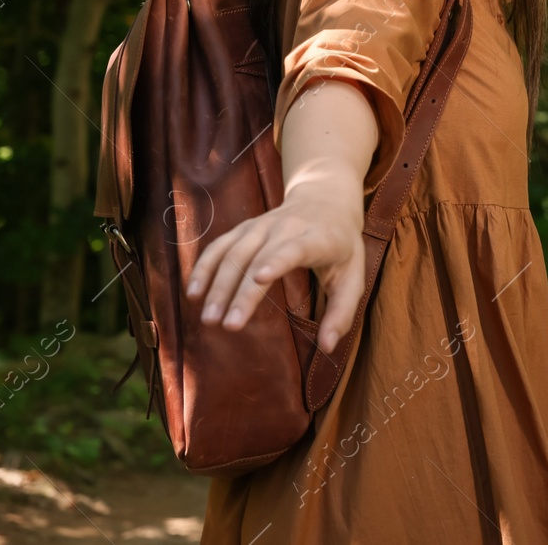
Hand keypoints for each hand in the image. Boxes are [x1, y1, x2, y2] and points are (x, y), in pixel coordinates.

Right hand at [185, 76, 377, 353]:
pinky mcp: (245, 227)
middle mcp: (286, 228)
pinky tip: (193, 293)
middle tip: (227, 325)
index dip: (277, 261)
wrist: (325, 199)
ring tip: (208, 318)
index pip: (295, 248)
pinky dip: (204, 267)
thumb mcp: (354, 277)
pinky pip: (219, 245)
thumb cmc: (342, 247)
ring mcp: (262, 225)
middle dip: (240, 292)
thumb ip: (342, 313)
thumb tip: (327, 348)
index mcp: (317, 238)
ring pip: (233, 252)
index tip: (259, 279)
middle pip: (257, 258)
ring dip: (217, 284)